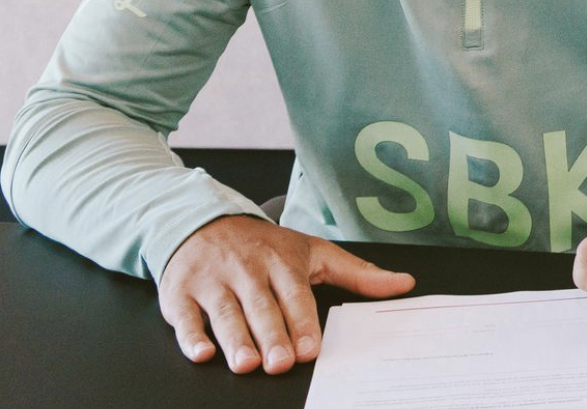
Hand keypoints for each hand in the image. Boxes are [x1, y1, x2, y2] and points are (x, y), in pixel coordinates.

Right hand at [158, 215, 414, 372]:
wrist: (205, 221)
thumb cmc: (266, 246)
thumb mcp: (313, 251)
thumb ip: (357, 272)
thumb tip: (405, 284)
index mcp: (282, 261)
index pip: (294, 293)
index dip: (302, 321)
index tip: (309, 348)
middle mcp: (248, 270)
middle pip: (261, 306)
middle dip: (271, 335)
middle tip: (280, 362)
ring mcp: (213, 280)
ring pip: (225, 312)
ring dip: (235, 339)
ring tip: (246, 365)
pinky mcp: (181, 291)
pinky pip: (185, 315)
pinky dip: (191, 335)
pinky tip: (201, 352)